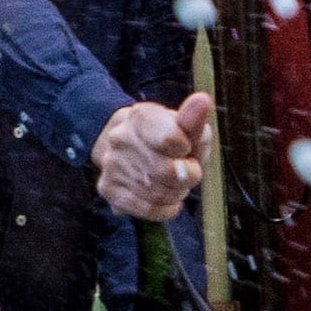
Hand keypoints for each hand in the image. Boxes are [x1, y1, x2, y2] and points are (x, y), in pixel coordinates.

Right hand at [95, 93, 215, 220]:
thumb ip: (194, 119)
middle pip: (166, 172)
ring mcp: (111, 165)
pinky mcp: (108, 189)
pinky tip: (169, 201)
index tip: (185, 147)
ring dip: (176, 193)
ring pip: (158, 193)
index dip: (186, 150)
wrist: (129, 146)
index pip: (170, 140)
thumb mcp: (185, 126)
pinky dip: (165, 209)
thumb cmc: (167, 137)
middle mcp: (120, 138)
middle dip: (186, 177)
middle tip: (187, 171)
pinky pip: (146, 209)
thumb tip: (203, 100)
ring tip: (175, 183)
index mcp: (141, 116)